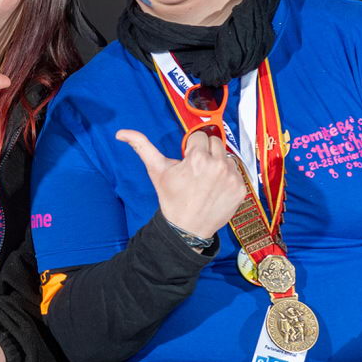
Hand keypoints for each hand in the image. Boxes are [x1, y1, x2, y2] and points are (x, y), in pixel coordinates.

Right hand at [116, 129, 244, 238]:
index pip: (200, 136)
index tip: (188, 162)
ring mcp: (231, 177)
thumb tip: (121, 133)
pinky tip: (216, 188)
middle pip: (215, 142)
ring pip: (226, 156)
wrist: (187, 229)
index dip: (192, 148)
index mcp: (198, 157)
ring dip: (218, 163)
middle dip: (206, 152)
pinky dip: (228, 177)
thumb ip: (141, 146)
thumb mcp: (156, 171)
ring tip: (206, 180)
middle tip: (197, 170)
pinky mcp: (240, 189)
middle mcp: (217, 165)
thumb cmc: (171, 198)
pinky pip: (237, 171)